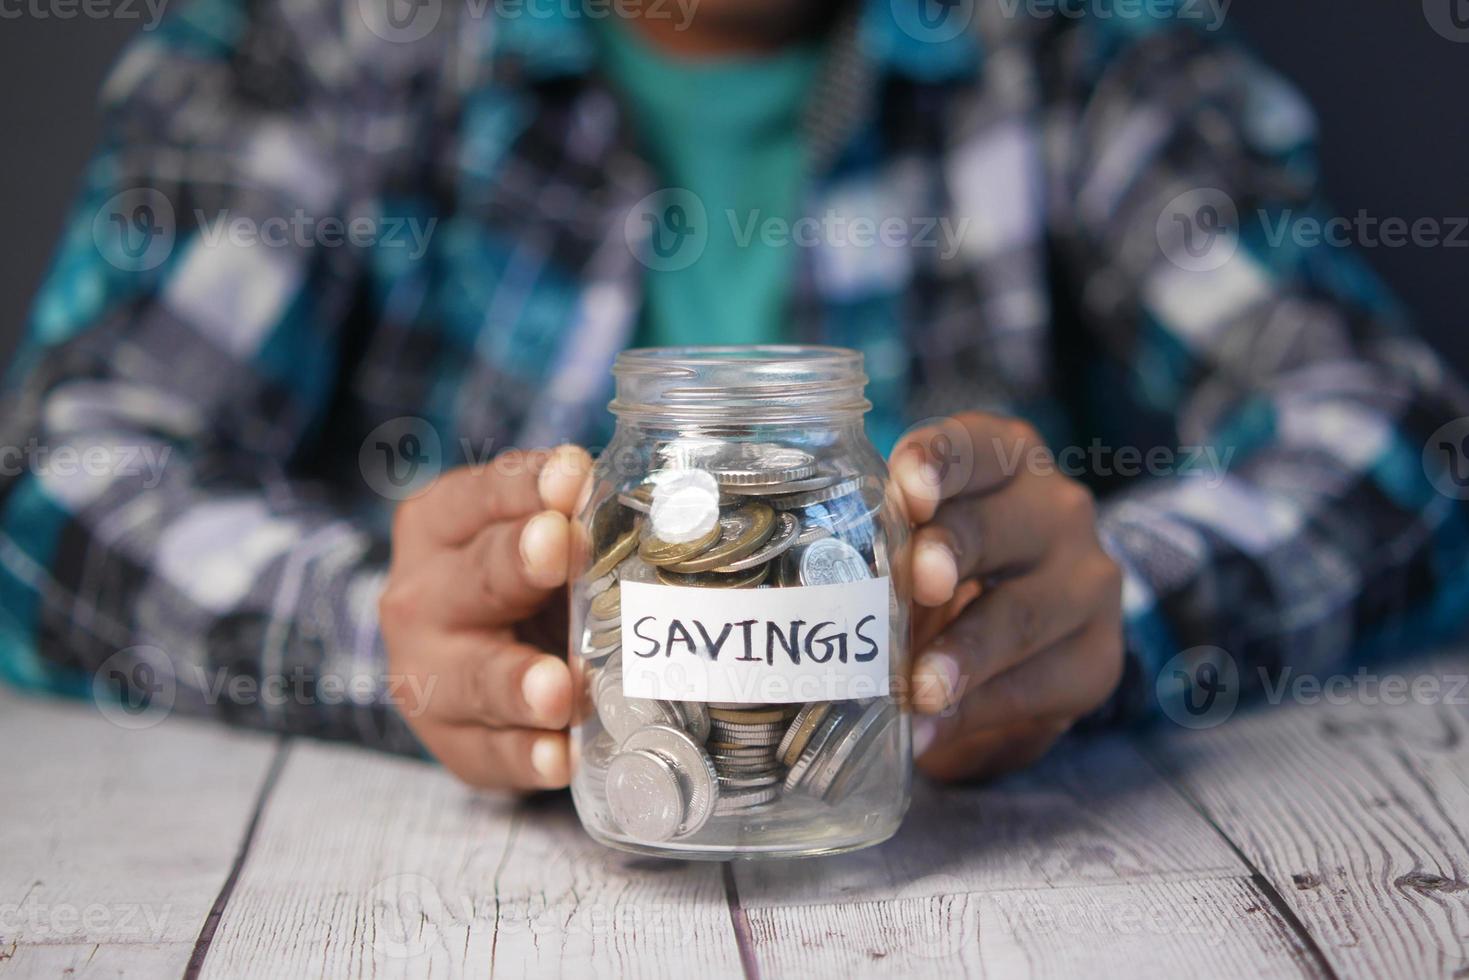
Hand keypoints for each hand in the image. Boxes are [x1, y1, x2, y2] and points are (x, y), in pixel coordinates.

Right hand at [379, 445, 591, 790]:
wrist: (480, 671)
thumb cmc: (525, 585)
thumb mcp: (537, 538)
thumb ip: (577, 517)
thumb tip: (663, 500)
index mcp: (438, 526)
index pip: (480, 496)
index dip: (526, 486)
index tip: (573, 476)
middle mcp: (421, 597)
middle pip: (476, 577)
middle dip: (518, 563)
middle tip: (559, 547)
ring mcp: (429, 676)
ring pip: (476, 676)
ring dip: (519, 682)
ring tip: (559, 689)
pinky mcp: (454, 744)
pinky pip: (490, 754)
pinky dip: (527, 758)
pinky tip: (559, 757)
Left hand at [890, 414, 1123, 781]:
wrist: (1015, 646)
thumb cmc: (941, 571)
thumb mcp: (909, 546)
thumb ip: (877, 548)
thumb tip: (808, 600)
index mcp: (1002, 459)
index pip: (972, 446)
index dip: (938, 464)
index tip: (906, 494)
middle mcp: (1055, 508)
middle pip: (998, 526)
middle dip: (951, 554)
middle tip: (914, 586)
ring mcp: (1087, 581)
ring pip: (1026, 611)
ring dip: (966, 653)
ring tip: (920, 691)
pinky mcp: (1097, 654)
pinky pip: (1041, 683)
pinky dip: (980, 710)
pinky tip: (934, 732)